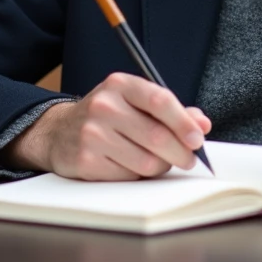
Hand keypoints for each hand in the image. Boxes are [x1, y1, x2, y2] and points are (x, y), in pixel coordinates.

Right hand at [0, 73, 211, 179]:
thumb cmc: (108, 117)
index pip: (159, 100)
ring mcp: (92, 134)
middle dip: (180, 152)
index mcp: (120, 85)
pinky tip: (131, 166)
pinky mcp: (85, 161)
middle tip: (188, 159)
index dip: (184, 122)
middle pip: (157, 136)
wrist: (59, 132)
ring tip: (156, 161)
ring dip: (159, 166)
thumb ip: (171, 111)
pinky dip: (137, 176)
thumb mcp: (135, 102)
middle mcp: (104, 106)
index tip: (198, 138)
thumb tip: (202, 124)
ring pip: (146, 162)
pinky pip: (128, 177)